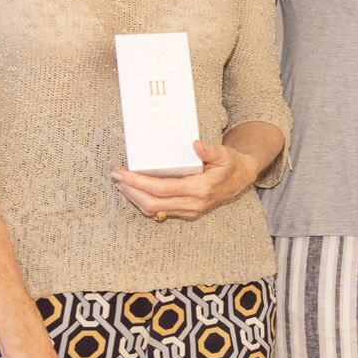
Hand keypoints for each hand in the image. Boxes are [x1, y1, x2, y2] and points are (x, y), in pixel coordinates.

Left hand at [111, 141, 257, 221]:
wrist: (241, 178)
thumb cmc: (231, 164)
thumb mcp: (224, 153)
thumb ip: (210, 150)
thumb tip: (196, 144)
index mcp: (200, 189)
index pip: (161, 189)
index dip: (138, 182)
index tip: (123, 173)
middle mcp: (193, 204)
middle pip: (152, 204)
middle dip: (130, 191)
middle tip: (116, 177)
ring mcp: (190, 210)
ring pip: (154, 210)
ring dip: (134, 198)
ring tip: (122, 184)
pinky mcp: (187, 212)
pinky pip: (160, 211)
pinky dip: (144, 201)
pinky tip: (136, 191)